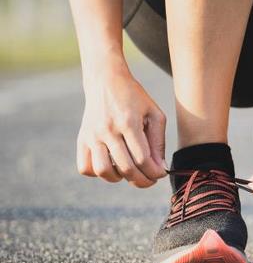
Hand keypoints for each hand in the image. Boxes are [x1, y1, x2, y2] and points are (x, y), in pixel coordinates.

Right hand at [77, 58, 166, 186]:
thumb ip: (158, 142)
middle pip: (126, 168)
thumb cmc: (135, 98)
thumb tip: (159, 169)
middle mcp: (107, 130)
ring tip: (129, 171)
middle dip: (142, 180)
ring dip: (120, 178)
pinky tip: (112, 165)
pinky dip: (98, 173)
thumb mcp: (154, 114)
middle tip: (149, 180)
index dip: (154, 172)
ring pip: (103, 171)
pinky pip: (85, 167)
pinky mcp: (82, 139)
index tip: (160, 174)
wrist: (106, 81)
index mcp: (128, 122)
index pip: (142, 158)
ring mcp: (91, 135)